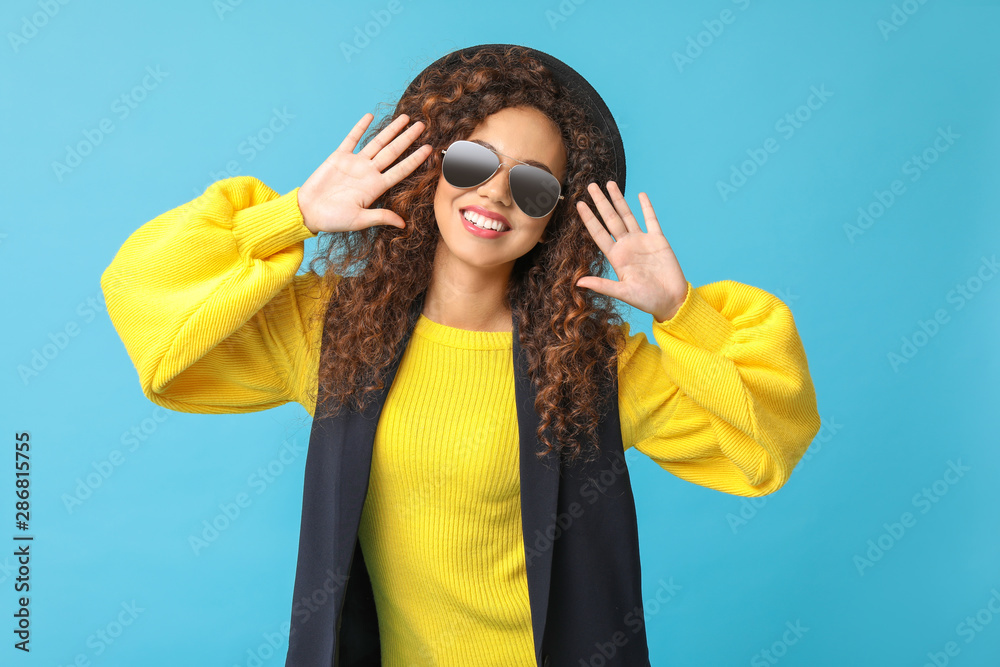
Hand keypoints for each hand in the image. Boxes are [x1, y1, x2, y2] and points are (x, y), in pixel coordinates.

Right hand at [297, 112, 432, 233]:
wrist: (308, 212)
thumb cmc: (333, 220)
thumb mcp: (359, 220)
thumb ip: (380, 217)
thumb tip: (402, 224)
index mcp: (376, 187)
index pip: (401, 170)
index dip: (415, 159)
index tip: (429, 149)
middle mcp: (369, 173)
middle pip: (393, 152)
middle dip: (408, 138)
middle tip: (423, 126)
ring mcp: (355, 163)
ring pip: (377, 143)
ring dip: (391, 130)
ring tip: (405, 118)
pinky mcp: (338, 157)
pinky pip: (352, 139)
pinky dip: (360, 127)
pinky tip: (370, 117)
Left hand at [575, 181, 687, 321]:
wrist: (672, 301)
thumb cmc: (647, 300)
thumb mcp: (623, 293)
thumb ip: (602, 285)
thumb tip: (578, 283)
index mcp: (616, 257)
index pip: (598, 233)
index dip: (589, 219)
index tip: (579, 204)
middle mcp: (626, 246)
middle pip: (610, 219)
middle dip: (600, 202)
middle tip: (591, 185)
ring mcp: (642, 241)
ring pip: (627, 215)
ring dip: (619, 199)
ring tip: (610, 183)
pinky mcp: (658, 240)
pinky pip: (651, 219)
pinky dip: (646, 207)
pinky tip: (640, 195)